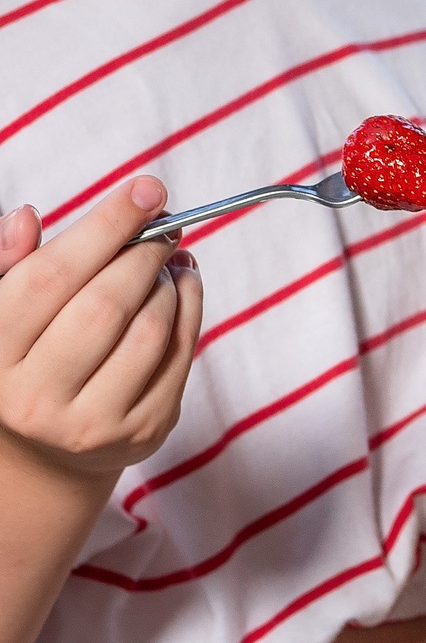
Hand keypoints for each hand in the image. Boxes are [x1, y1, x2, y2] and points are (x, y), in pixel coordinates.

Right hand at [0, 179, 202, 477]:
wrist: (42, 453)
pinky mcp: (143, 432)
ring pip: (150, 329)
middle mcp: (35, 398)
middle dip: (144, 252)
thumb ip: (12, 266)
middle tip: (162, 225)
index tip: (146, 189)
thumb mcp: (0, 314)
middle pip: (106, 303)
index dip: (105, 225)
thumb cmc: (23, 361)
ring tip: (165, 259)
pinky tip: (181, 286)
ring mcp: (91, 423)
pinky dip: (190, 307)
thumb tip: (27, 216)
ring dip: (168, 281)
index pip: (50, 277)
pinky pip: (181, 354)